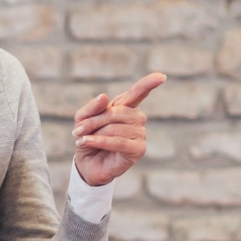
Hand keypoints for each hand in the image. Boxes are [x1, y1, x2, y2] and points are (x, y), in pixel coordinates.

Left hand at [72, 72, 164, 189]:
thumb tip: (105, 97)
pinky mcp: (139, 150)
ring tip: (82, 139)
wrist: (87, 164)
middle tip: (78, 130)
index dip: (149, 83)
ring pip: (116, 128)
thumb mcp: (82, 119)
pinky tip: (87, 142)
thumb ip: (92, 107)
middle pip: (117, 112)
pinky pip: (119, 142)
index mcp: (125, 106)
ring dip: (95, 133)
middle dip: (95, 121)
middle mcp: (136, 118)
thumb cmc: (88, 138)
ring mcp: (140, 134)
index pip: (138, 92)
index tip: (161, 76)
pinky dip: (101, 142)